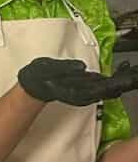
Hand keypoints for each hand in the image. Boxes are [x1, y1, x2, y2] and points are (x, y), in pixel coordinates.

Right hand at [17, 58, 137, 105]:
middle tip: (135, 73)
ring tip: (131, 70)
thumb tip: (82, 67)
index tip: (128, 78)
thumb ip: (64, 68)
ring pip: (109, 88)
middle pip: (109, 89)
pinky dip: (115, 78)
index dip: (116, 83)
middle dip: (123, 82)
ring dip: (121, 80)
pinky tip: (121, 70)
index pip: (101, 88)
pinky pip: (104, 85)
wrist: (33, 86)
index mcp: (76, 91)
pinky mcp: (87, 88)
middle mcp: (84, 95)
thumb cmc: (38, 77)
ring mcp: (87, 92)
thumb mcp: (46, 68)